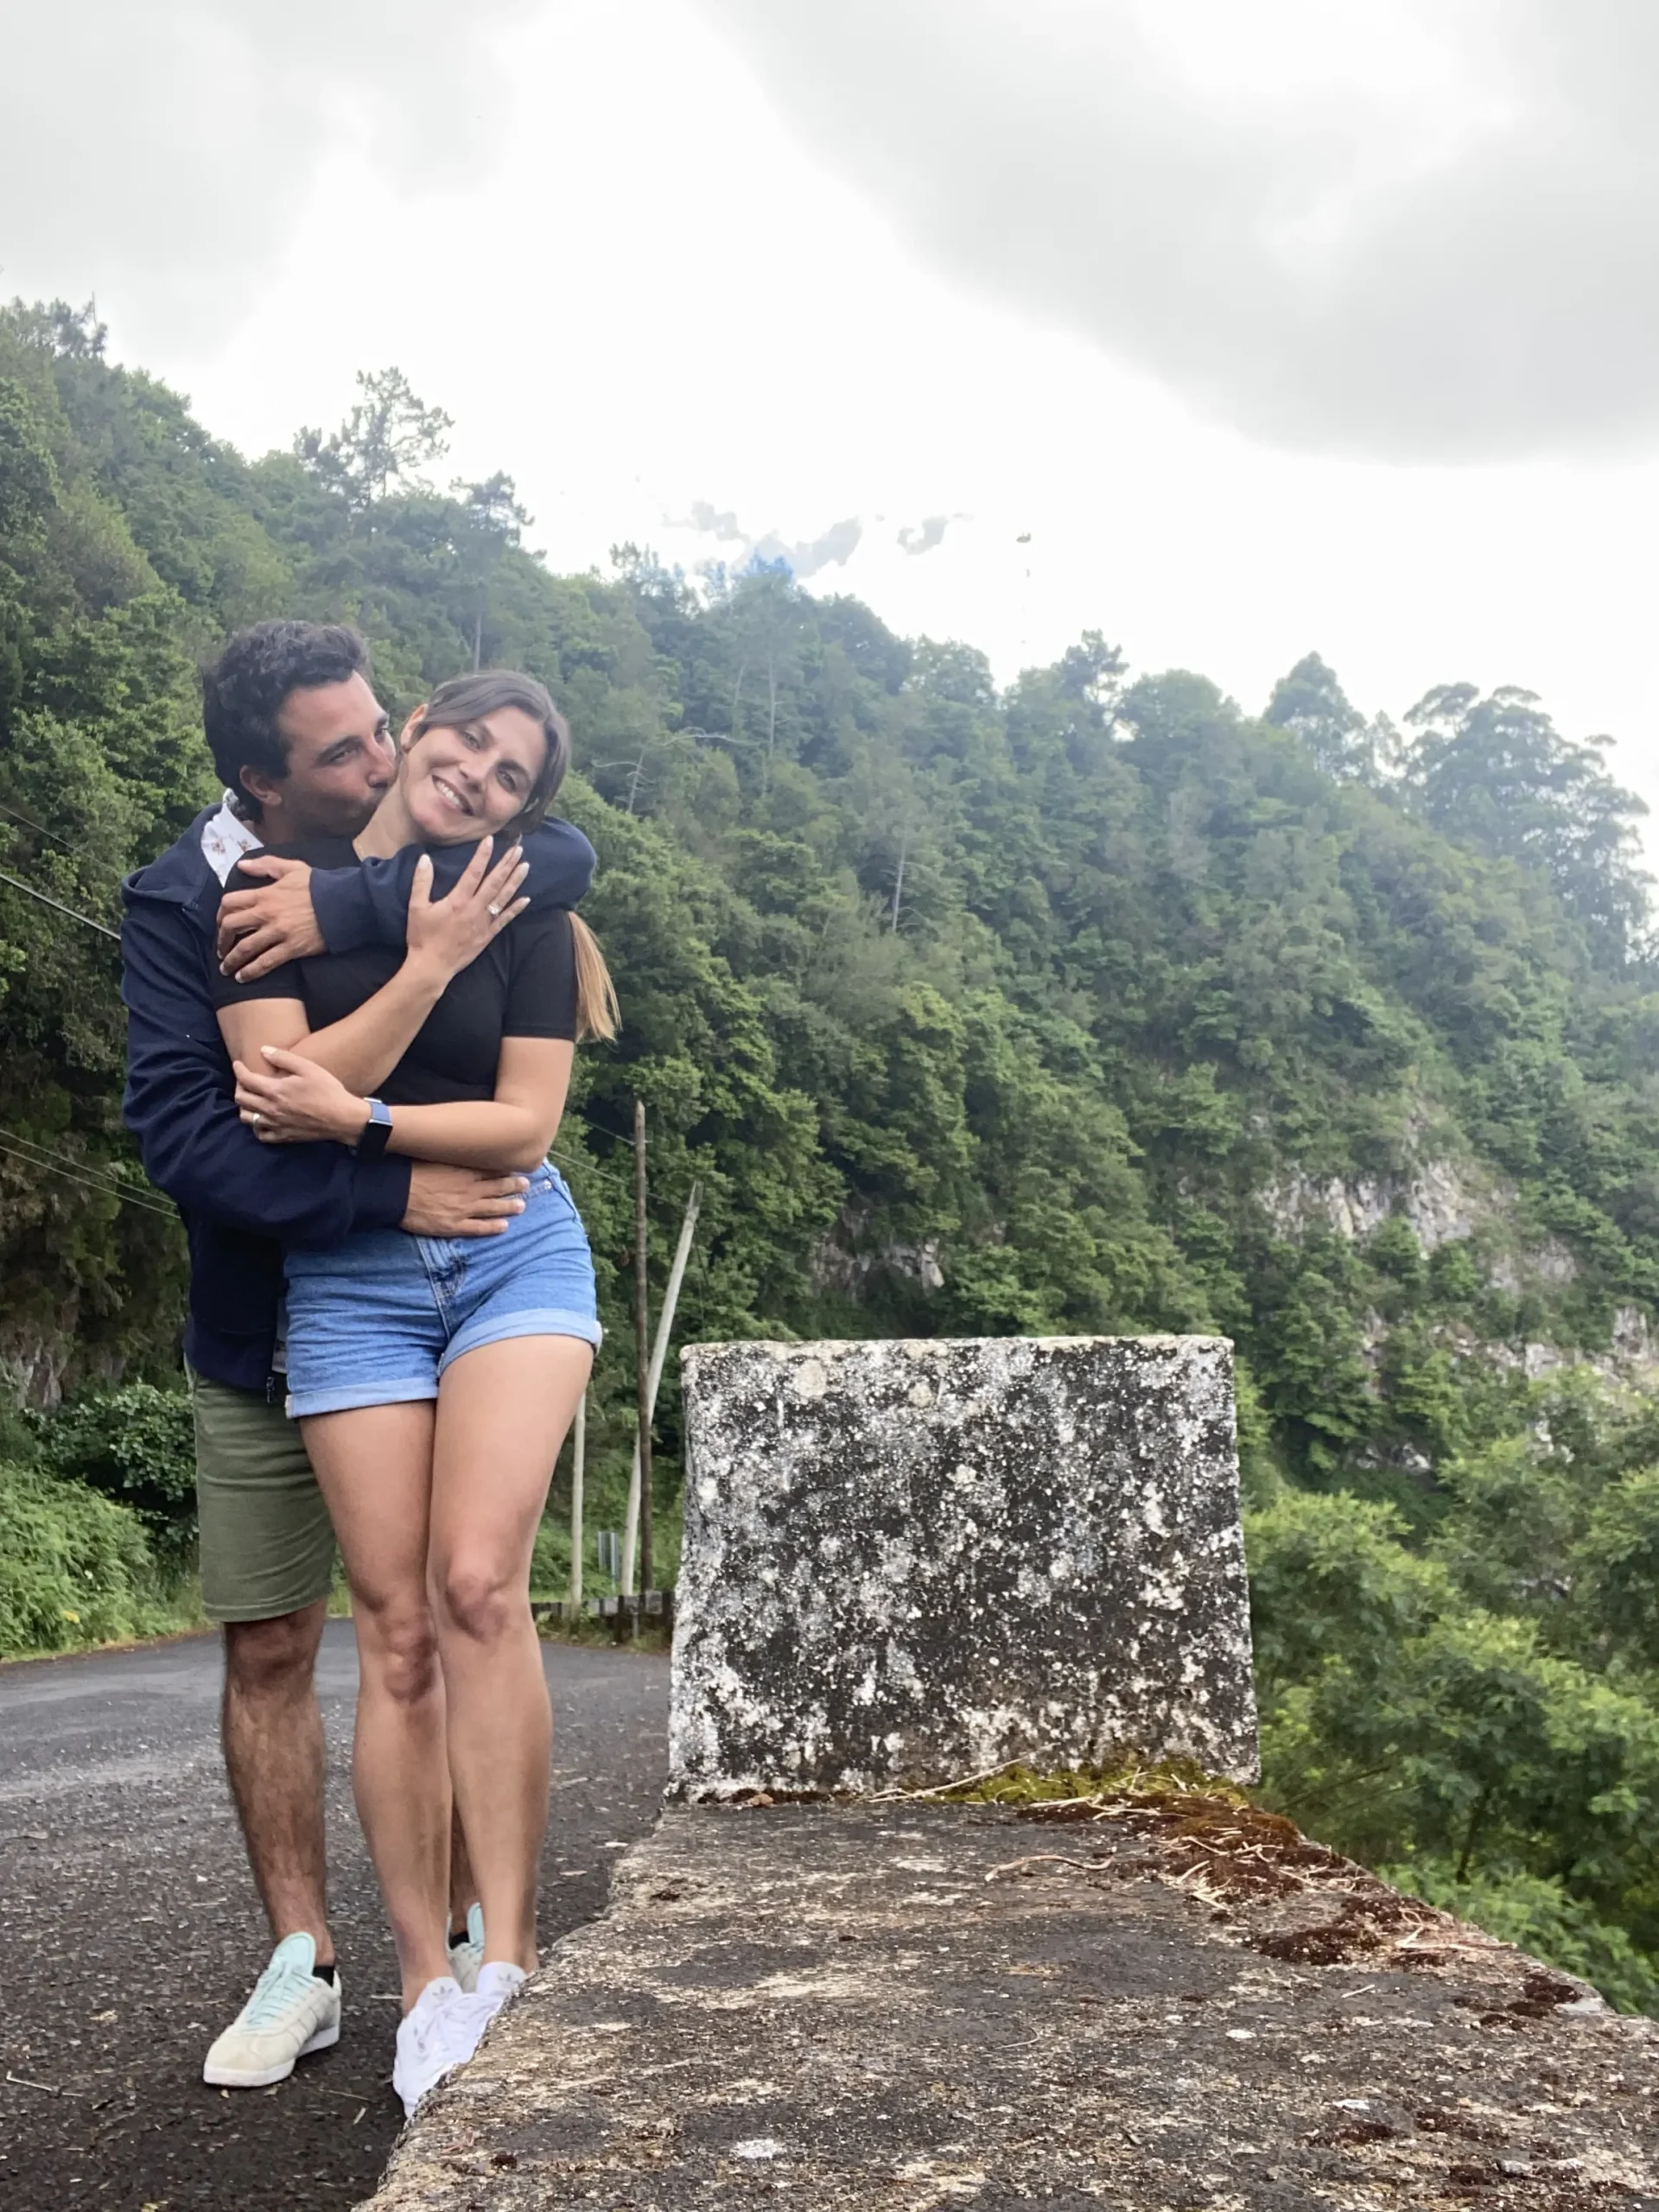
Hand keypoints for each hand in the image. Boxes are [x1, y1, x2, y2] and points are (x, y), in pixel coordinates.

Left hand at [217, 857, 320, 979]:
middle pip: (231, 926)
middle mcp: (266, 913)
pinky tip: (243, 978)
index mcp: (265, 894)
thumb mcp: (292, 868)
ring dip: (231, 960)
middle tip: (221, 949)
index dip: (220, 915)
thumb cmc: (319, 885)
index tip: (221, 925)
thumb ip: (265, 865)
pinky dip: (251, 971)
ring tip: (226, 969)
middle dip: (221, 940)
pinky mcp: (291, 948)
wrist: (344, 903)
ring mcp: (278, 932)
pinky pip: (265, 962)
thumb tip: (242, 866)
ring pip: (245, 948)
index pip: (230, 903)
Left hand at [233, 1048, 367, 1144]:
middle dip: (239, 1086)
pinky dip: (256, 1126)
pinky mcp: (283, 1136)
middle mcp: (271, 1110)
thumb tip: (263, 1050)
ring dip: (244, 1106)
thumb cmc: (328, 1091)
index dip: (238, 1070)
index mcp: (275, 1091)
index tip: (237, 1064)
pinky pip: (260, 1134)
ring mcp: (276, 1125)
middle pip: (241, 1099)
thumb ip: (283, 1058)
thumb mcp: (309, 1068)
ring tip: (251, 1099)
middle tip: (245, 1080)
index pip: (246, 1080)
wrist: (343, 1118)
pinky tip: (261, 1119)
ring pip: (246, 1118)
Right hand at [401, 1161, 529, 1237]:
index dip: (506, 1167)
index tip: (516, 1165)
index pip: (491, 1168)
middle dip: (513, 1186)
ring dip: (509, 1206)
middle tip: (526, 1185)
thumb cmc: (409, 1169)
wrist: (394, 1192)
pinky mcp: (454, 1225)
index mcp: (463, 1170)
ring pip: (493, 1208)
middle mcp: (469, 1189)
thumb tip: (457, 1139)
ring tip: (521, 1206)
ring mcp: (464, 1208)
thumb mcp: (433, 1153)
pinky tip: (504, 1227)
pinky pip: (479, 1227)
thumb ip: (449, 1150)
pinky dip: (493, 1227)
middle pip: (497, 1187)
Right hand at [404, 839, 530, 983]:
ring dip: (515, 881)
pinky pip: (505, 920)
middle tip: (518, 848)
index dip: (483, 855)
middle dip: (506, 864)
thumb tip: (425, 859)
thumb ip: (421, 882)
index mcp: (458, 901)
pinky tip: (526, 899)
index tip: (491, 840)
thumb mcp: (416, 907)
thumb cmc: (422, 937)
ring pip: (503, 898)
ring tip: (525, 865)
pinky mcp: (487, 936)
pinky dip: (516, 909)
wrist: (432, 967)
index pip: (474, 872)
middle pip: (494, 882)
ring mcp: (483, 923)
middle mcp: (474, 909)